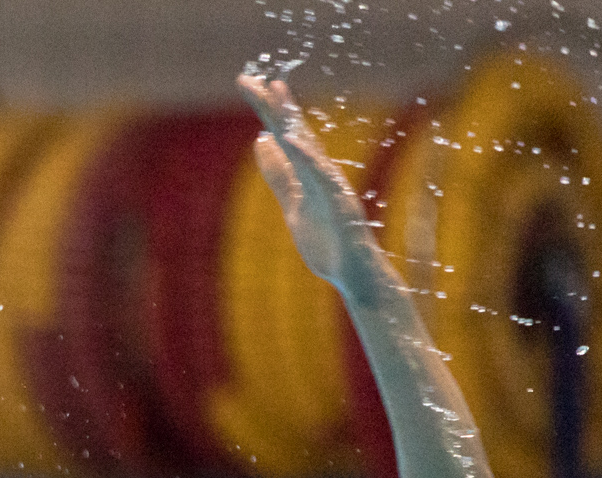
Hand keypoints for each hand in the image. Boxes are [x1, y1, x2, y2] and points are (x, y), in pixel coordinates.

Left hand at [236, 74, 369, 286]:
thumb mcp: (292, 203)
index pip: (284, 134)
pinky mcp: (340, 205)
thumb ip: (279, 174)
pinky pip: (322, 178)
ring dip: (291, 120)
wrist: (351, 274)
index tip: (249, 82)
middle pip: (294, 132)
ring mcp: (331, 187)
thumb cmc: (327, 239)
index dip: (268, 109)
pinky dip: (307, 158)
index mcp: (307, 172)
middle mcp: (320, 173)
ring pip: (308, 148)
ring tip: (275, 93)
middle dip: (273, 105)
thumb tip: (260, 141)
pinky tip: (292, 140)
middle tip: (251, 79)